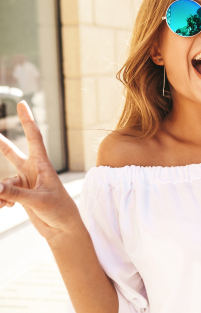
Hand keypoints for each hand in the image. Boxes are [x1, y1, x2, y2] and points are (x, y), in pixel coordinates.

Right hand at [0, 102, 82, 242]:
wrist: (62, 228)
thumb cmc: (59, 211)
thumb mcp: (38, 201)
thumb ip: (15, 194)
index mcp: (43, 165)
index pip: (34, 138)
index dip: (28, 120)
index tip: (23, 103)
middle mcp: (33, 170)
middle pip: (12, 152)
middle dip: (0, 143)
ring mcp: (25, 182)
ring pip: (2, 182)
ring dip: (1, 193)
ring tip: (5, 205)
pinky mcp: (20, 194)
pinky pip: (2, 193)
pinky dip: (1, 200)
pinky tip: (5, 208)